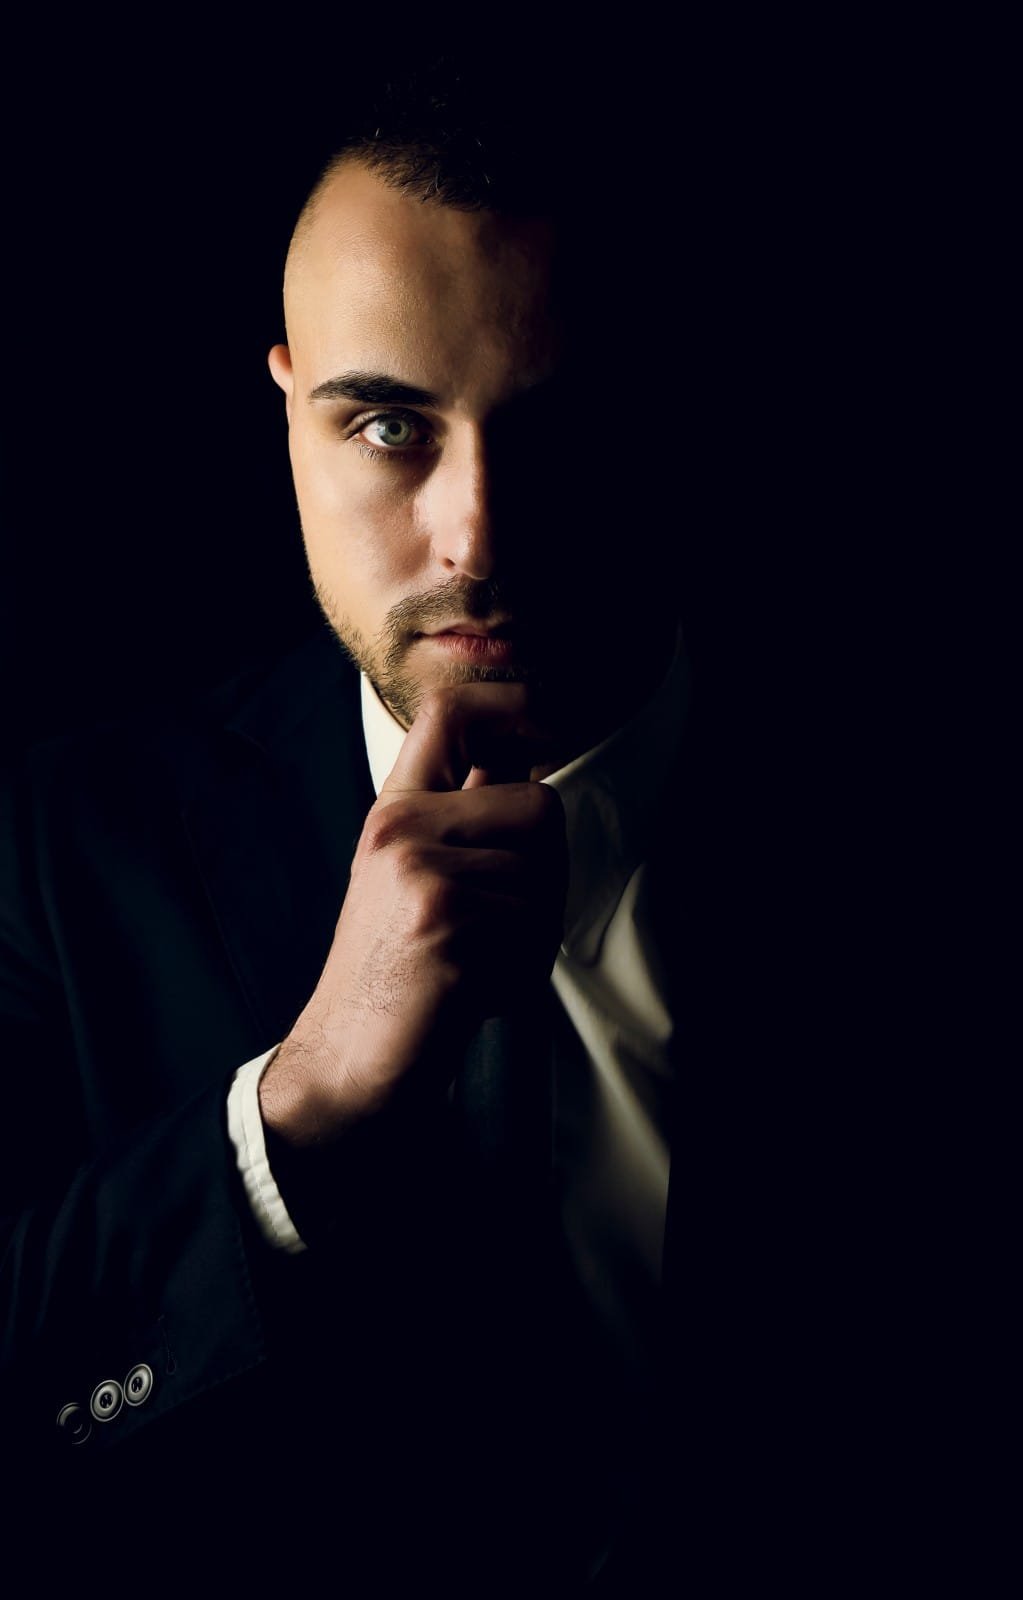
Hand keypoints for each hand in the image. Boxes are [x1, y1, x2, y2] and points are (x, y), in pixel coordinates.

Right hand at [260, 684, 567, 1145]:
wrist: (348, 1059)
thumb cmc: (395, 977)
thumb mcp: (415, 878)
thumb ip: (465, 819)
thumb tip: (527, 756)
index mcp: (394, 812)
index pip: (449, 712)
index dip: (511, 702)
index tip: (547, 723)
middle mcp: (401, 829)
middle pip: (539, 807)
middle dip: (547, 874)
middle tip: (501, 927)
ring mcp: (421, 872)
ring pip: (546, 876)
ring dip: (535, 932)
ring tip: (478, 961)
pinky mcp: (447, 921)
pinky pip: (536, 929)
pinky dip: (522, 972)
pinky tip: (474, 990)